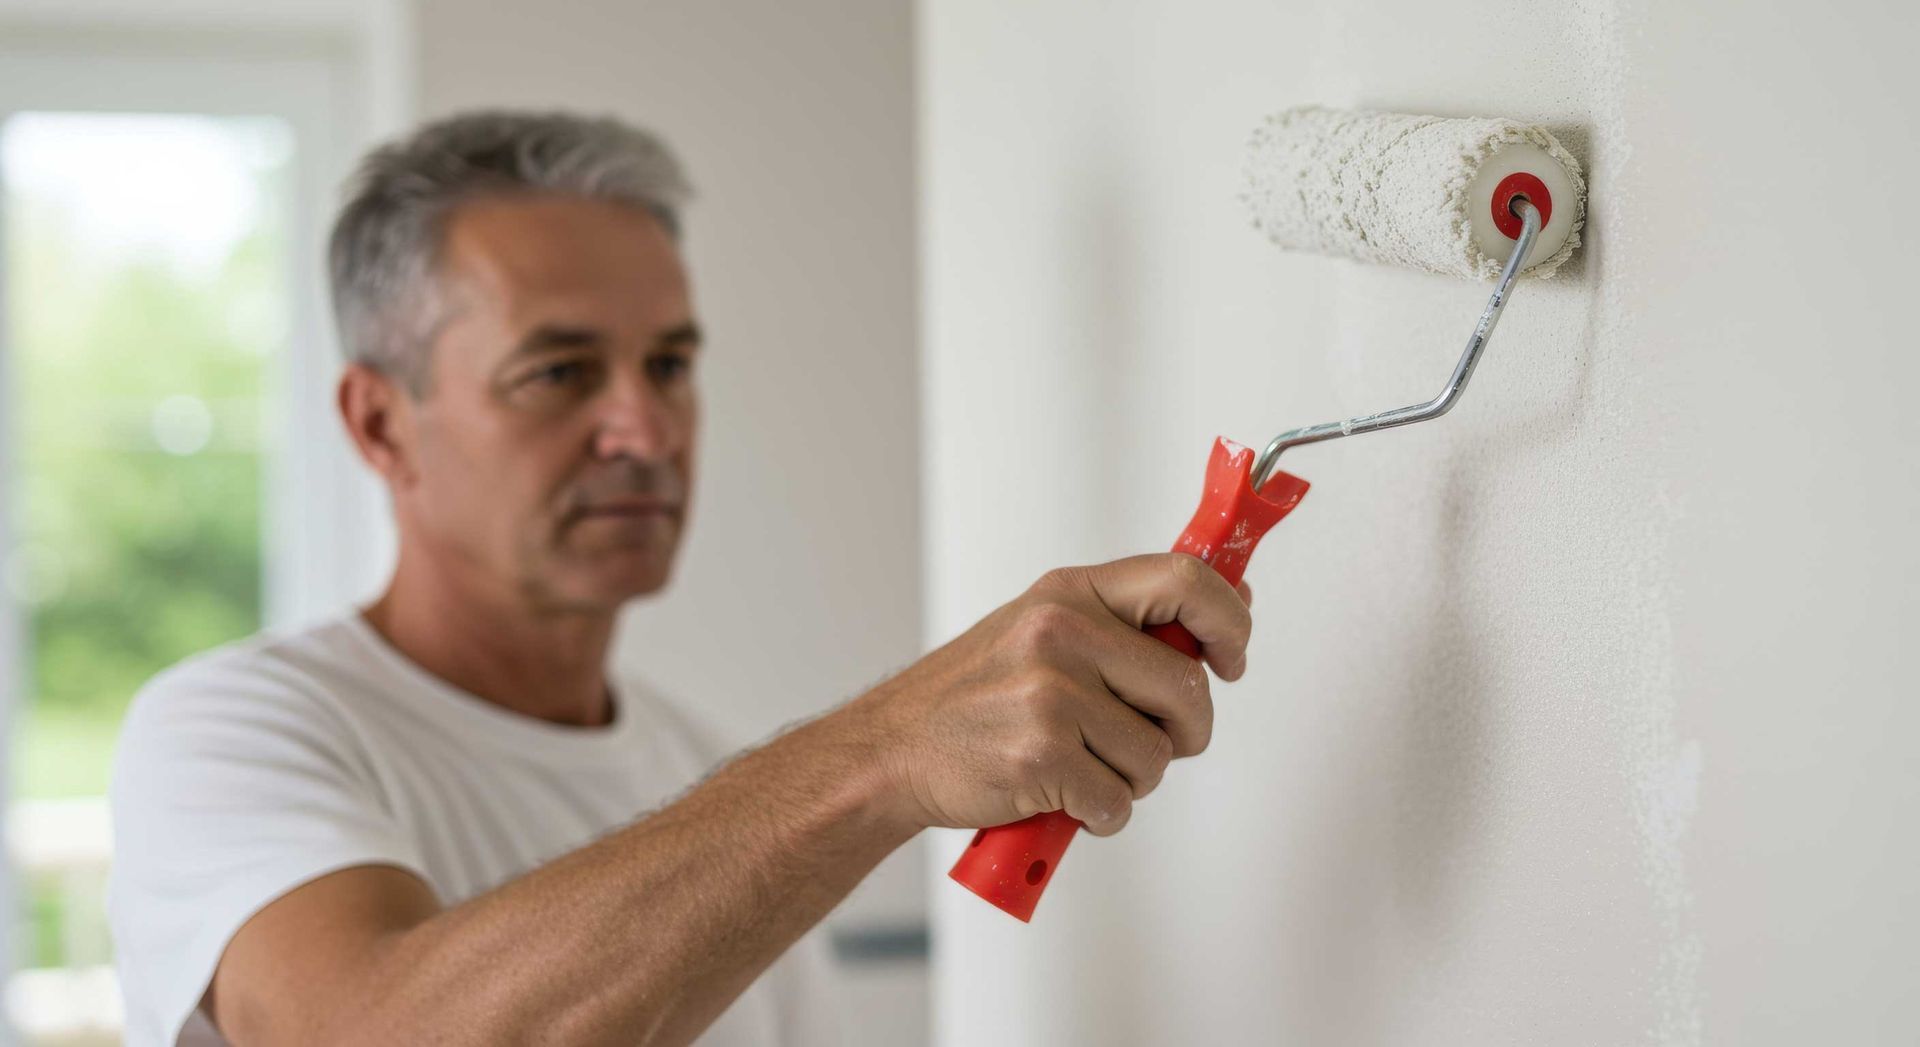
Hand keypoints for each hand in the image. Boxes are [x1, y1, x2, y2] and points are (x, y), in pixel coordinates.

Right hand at [840, 554, 1253, 837]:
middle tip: (1147, 742)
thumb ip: (1127, 619)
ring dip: (1133, 780)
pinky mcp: (1040, 757)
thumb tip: (1230, 601)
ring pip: (1157, 756)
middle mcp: (1061, 633)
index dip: (1230, 621)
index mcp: (1071, 592)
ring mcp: (1049, 695)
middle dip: (1185, 732)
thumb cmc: (976, 695)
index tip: (1231, 657)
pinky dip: (1101, 815)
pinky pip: (1118, 802)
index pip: (1186, 580)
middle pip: (1187, 687)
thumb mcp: (1043, 626)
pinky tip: (1063, 797)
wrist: (894, 750)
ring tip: (1084, 768)